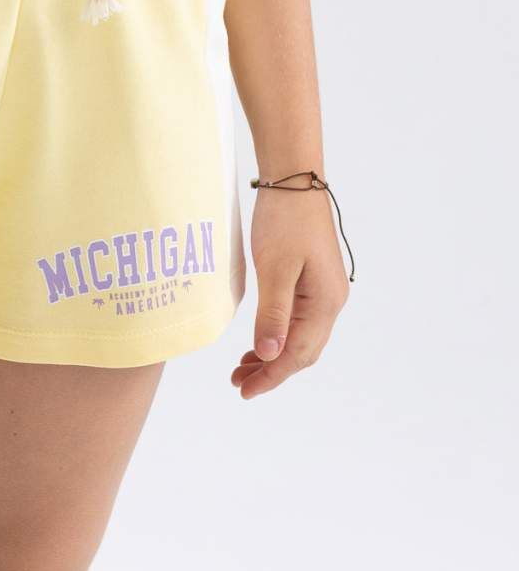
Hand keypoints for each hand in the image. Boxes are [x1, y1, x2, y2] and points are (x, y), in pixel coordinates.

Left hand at [231, 176, 350, 398]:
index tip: (245, 391)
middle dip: (272, 370)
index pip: (297, 354)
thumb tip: (271, 356)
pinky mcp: (314, 280)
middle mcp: (331, 302)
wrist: (295, 179)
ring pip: (301, 337)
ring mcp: (325, 291)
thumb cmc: (284, 219)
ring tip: (243, 367)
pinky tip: (261, 340)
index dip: (271, 376)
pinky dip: (279, 335)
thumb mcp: (274, 268)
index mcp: (326, 303)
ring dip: (274, 355)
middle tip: (238, 382)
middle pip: (303, 351)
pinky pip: (299, 320)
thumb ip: (273, 314)